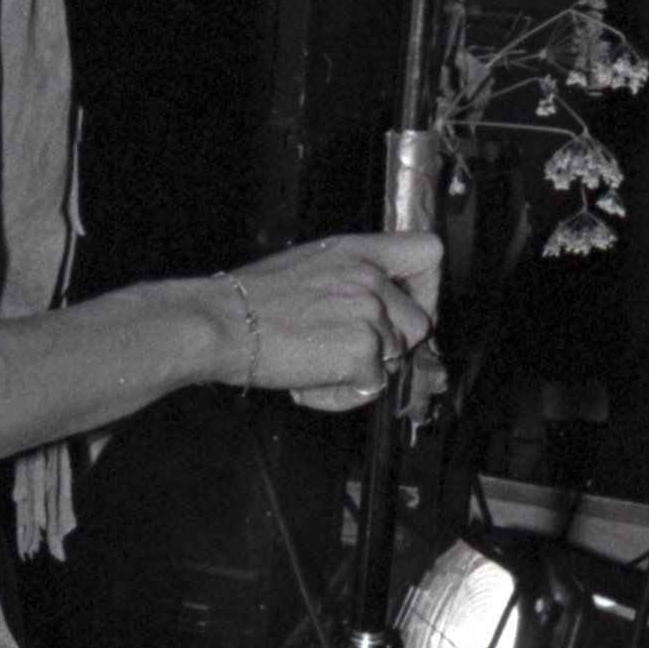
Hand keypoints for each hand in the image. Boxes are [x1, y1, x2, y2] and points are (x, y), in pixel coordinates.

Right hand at [215, 232, 441, 405]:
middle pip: (419, 323)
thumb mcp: (308, 265)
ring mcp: (370, 316)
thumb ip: (350, 277)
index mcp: (356, 252)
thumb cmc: (249, 300)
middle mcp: (370, 279)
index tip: (410, 306)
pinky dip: (342, 395)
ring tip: (315, 364)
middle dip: (390, 346)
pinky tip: (309, 382)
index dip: (428, 286)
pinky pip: (371, 389)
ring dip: (361, 372)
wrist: (219, 323)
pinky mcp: (362, 354)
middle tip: (348, 353)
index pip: (427, 252)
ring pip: (394, 360)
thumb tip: (375, 306)